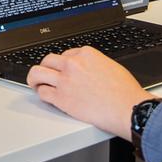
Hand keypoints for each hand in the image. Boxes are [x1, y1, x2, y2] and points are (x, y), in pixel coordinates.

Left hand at [27, 46, 151, 139]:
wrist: (126, 107)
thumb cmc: (124, 91)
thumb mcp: (110, 66)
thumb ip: (94, 64)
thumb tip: (88, 69)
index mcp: (86, 54)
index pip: (66, 54)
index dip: (63, 63)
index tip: (63, 70)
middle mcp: (73, 64)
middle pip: (48, 60)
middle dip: (46, 67)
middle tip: (45, 73)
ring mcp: (65, 80)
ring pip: (38, 73)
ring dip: (35, 78)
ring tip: (35, 82)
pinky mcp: (61, 98)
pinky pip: (43, 93)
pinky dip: (42, 94)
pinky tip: (45, 96)